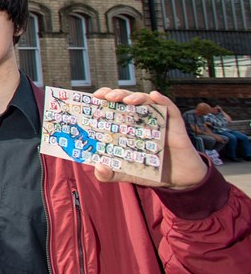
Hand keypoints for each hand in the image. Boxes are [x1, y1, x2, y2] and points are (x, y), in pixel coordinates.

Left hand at [90, 88, 207, 189]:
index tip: (93, 97)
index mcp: (126, 126)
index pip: (113, 106)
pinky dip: (163, 100)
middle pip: (127, 99)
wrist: (179, 179)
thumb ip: (110, 174)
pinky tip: (155, 96)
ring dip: (136, 96)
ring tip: (127, 99)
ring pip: (146, 100)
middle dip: (116, 94)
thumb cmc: (151, 171)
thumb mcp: (127, 173)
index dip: (104, 98)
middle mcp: (140, 119)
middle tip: (106, 97)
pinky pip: (170, 108)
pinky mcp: (174, 124)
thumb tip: (98, 168)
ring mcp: (158, 120)